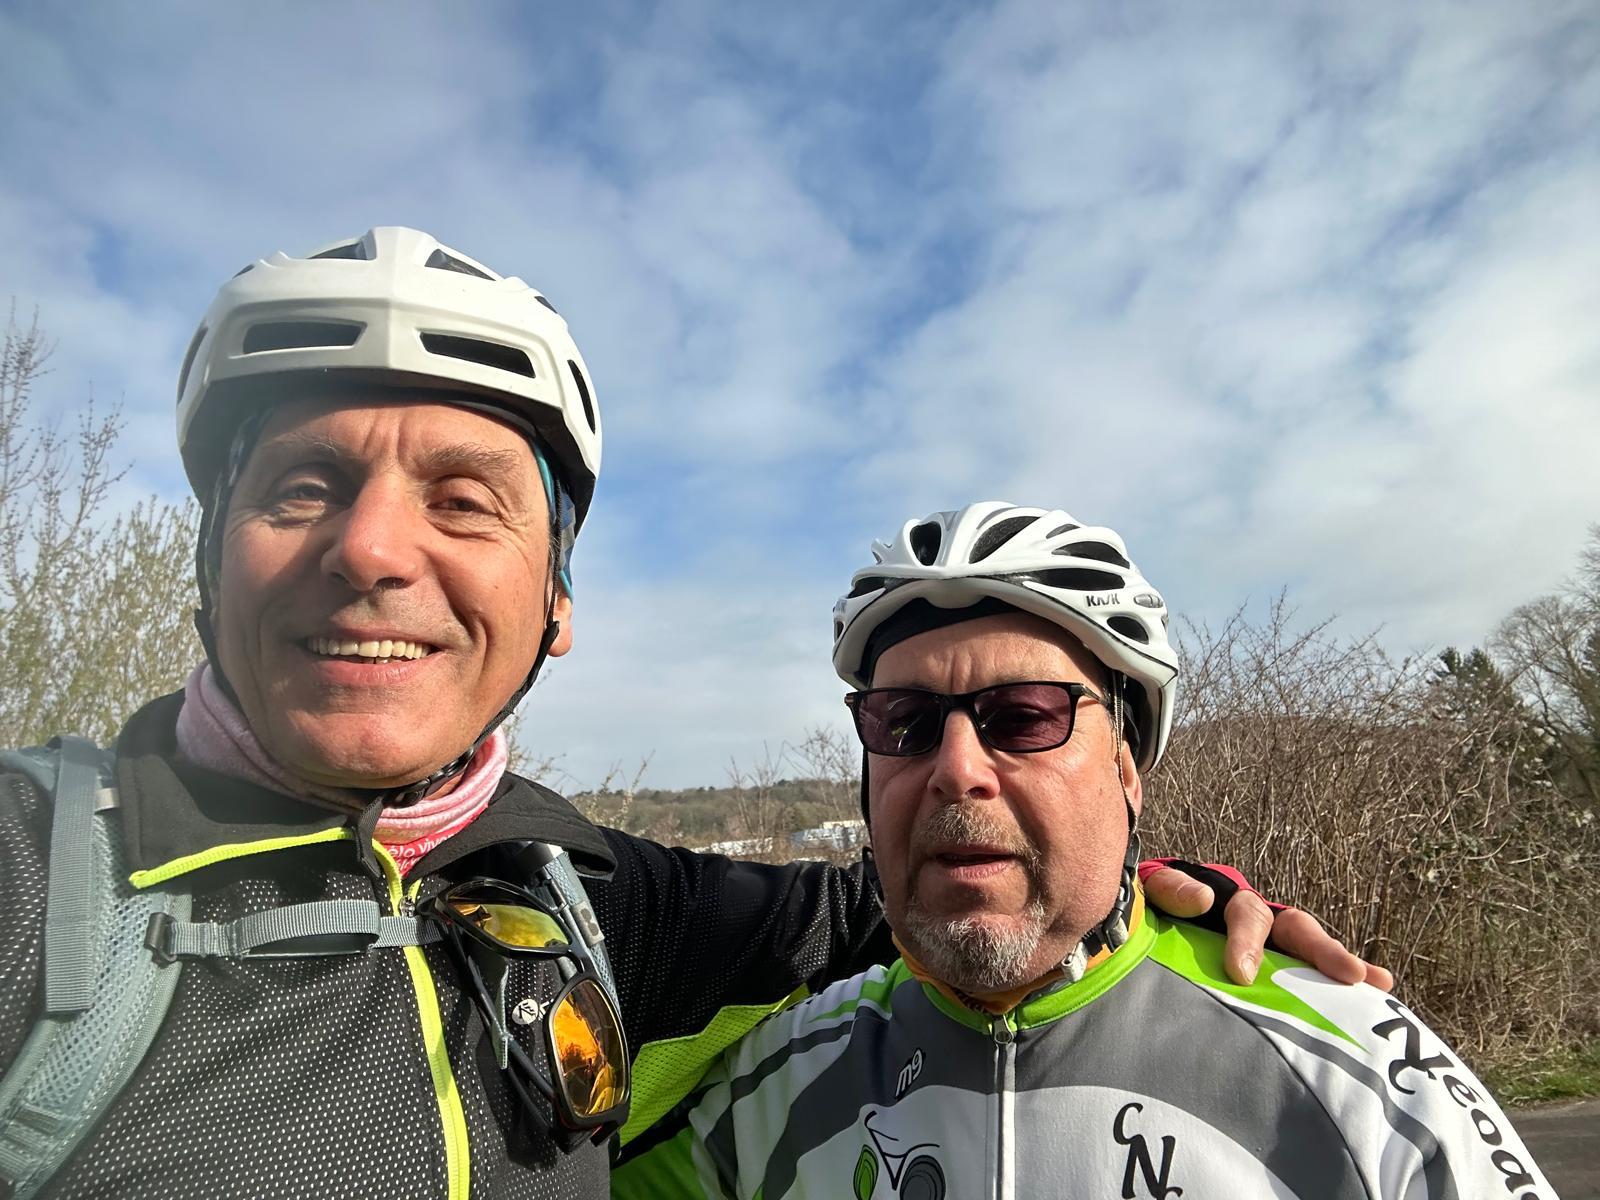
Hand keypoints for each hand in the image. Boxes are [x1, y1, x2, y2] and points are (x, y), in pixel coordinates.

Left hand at [1140, 866, 1393, 989]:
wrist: (1150, 920)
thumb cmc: (1156, 906)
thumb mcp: (1154, 890)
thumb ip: (1171, 888)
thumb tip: (1203, 898)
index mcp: (1228, 901)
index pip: (1246, 915)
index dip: (1248, 941)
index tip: (1242, 973)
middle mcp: (1259, 921)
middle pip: (1296, 930)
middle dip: (1323, 951)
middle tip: (1351, 975)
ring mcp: (1269, 947)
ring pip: (1310, 955)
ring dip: (1343, 970)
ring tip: (1379, 987)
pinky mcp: (1271, 974)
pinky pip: (1306, 982)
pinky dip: (1336, 993)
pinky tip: (1371, 1007)